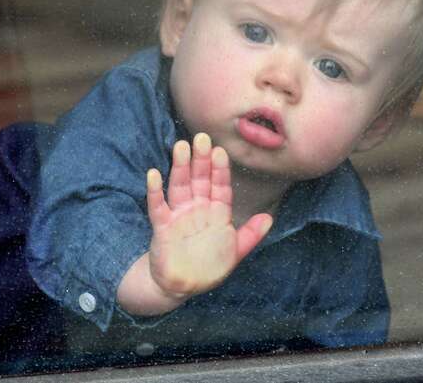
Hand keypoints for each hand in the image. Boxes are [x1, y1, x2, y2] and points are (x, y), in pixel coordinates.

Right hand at [146, 132, 271, 297]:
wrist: (180, 285)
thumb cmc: (208, 267)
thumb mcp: (234, 252)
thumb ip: (251, 235)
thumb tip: (269, 217)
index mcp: (216, 213)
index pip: (220, 187)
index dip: (220, 170)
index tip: (220, 151)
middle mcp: (197, 209)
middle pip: (200, 180)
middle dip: (201, 160)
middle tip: (201, 138)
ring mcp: (179, 215)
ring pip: (180, 186)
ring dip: (180, 167)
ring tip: (180, 147)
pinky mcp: (162, 226)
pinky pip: (158, 206)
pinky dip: (155, 191)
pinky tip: (154, 174)